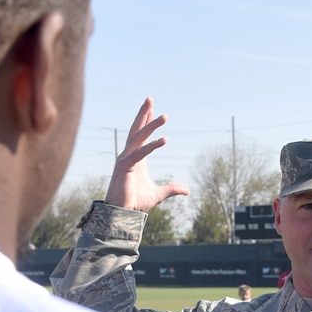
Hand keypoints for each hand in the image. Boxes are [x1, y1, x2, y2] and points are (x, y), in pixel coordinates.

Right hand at [104, 98, 187, 213]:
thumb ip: (172, 189)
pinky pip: (140, 153)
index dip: (146, 121)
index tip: (151, 108)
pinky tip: (164, 140)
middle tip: (150, 98)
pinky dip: (151, 146)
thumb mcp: (159, 194)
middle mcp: (129, 155)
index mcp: (136, 158)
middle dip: (144, 114)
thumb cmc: (135, 202)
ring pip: (139, 137)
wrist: (123, 213)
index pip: (141, 135)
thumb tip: (188, 190)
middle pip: (137, 129)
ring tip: (164, 116)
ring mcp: (126, 159)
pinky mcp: (125, 166)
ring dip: (151, 125)